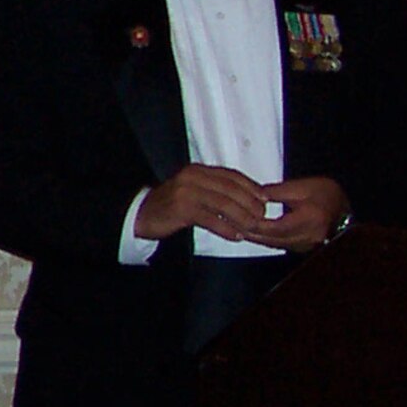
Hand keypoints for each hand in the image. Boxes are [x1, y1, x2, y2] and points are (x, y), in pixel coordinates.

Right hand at [134, 163, 272, 241]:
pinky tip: (236, 236)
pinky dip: (226, 228)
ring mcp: (185, 192)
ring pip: (223, 204)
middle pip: (230, 189)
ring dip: (241, 217)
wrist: (141, 215)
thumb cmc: (171, 205)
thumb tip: (247, 198)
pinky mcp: (181, 209)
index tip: (265, 199)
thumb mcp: (192, 190)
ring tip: (252, 227)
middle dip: (250, 203)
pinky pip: (210, 219)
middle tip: (262, 216)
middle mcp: (192, 177)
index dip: (251, 187)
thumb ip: (214, 190)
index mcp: (197, 170)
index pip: (231, 175)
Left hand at [243, 176, 348, 251]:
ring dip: (254, 236)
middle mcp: (308, 236)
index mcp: (310, 219)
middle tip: (229, 224)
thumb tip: (254, 194)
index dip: (256, 223)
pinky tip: (249, 231)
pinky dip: (263, 238)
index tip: (238, 216)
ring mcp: (305, 244)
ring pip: (273, 243)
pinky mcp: (301, 247)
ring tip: (234, 227)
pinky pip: (278, 244)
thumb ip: (277, 191)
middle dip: (250, 231)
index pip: (276, 227)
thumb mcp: (302, 187)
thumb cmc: (326, 194)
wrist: (344, 209)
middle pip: (272, 238)